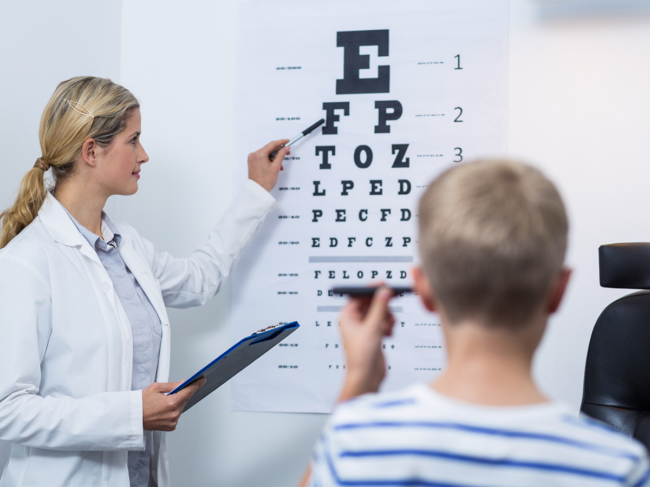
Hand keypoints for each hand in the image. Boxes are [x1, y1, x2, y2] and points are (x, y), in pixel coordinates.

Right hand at [142, 379, 205, 430]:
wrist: (133, 418)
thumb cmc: (141, 403)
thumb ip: (172, 385)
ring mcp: (173, 421)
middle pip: (185, 399)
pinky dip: (173, 411)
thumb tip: (183, 383)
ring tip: (163, 402)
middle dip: (181, 394)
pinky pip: (176, 415)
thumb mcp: (155, 387)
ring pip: (181, 407)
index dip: (196, 385)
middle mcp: (174, 413)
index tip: (202, 380)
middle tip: (170, 392)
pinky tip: (163, 410)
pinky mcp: (171, 427)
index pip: (189, 391)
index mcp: (171, 402)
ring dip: (176, 403)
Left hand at [247, 139, 290, 191]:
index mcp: (259, 154)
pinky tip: (275, 166)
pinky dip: (269, 161)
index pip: (272, 144)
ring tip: (280, 166)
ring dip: (274, 158)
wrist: (257, 190)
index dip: (281, 142)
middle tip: (287, 152)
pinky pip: (263, 158)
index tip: (287, 141)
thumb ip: (281, 155)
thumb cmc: (265, 181)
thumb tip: (285, 148)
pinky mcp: (252, 163)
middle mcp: (254, 155)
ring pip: (266, 154)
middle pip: (269, 149)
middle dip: (278, 151)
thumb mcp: (276, 167)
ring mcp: (252, 159)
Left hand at [338, 287, 394, 401]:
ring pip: (379, 313)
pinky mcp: (373, 335)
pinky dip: (388, 325)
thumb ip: (379, 308)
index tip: (384, 284)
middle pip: (371, 303)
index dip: (372, 289)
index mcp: (347, 317)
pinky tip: (388, 334)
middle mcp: (354, 322)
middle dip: (382, 306)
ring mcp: (364, 328)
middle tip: (393, 300)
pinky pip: (383, 323)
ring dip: (387, 317)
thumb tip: (384, 291)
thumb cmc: (361, 357)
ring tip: (389, 326)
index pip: (359, 295)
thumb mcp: (372, 328)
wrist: (366, 377)